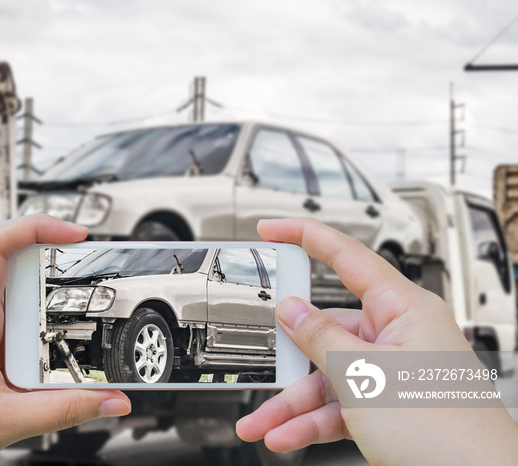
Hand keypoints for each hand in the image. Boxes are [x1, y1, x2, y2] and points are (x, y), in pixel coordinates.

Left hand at [0, 214, 130, 464]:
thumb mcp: (2, 423)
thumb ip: (64, 411)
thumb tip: (111, 400)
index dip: (37, 227)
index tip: (76, 234)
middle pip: (16, 272)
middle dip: (55, 284)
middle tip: (86, 302)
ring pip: (14, 303)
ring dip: (42, 321)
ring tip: (57, 350)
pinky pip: (7, 326)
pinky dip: (30, 339)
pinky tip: (36, 365)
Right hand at [236, 218, 517, 463]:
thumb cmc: (442, 429)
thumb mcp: (363, 375)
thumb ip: (320, 338)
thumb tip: (292, 310)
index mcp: (403, 309)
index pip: (347, 256)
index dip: (305, 237)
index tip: (272, 228)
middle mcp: (399, 336)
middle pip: (327, 332)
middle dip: (289, 359)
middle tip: (261, 365)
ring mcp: (393, 373)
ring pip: (328, 377)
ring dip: (293, 404)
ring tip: (261, 423)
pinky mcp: (389, 406)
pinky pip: (341, 406)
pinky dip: (313, 422)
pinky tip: (287, 435)